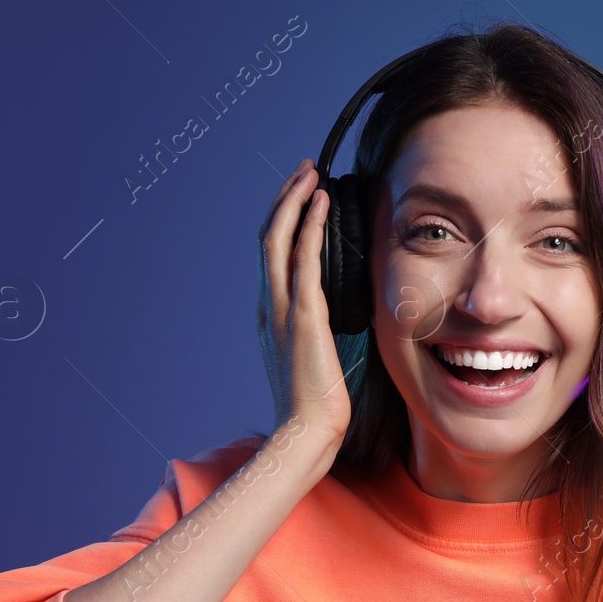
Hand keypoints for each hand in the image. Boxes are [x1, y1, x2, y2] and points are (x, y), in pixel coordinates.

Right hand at [257, 158, 351, 446]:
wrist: (307, 432)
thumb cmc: (317, 404)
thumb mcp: (315, 357)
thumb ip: (317, 331)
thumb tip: (334, 316)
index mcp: (272, 314)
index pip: (272, 255)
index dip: (285, 219)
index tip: (304, 195)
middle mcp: (270, 305)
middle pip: (269, 236)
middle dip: (286, 199)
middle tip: (305, 169)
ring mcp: (282, 309)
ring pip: (279, 239)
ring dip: (296, 201)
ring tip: (312, 172)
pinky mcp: (303, 316)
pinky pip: (303, 260)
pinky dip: (312, 226)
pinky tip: (324, 203)